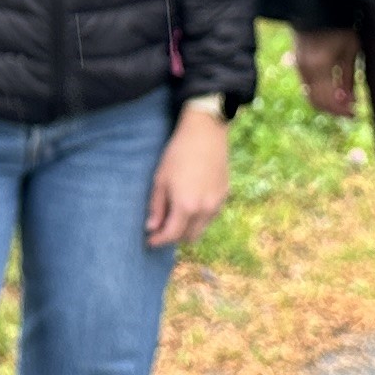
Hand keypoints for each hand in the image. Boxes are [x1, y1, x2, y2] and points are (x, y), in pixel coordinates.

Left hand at [147, 106, 230, 248]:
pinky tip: (192, 203)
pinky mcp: (225, 195)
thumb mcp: (161, 179)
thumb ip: (156, 206)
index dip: (159, 240)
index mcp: (186, 206)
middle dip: (174, 237)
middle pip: (189, 237)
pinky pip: (211, 216)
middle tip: (162, 228)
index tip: (150, 241)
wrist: (206, 133)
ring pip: (202, 228)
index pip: (172, 235)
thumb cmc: (178, 153)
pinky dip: (200, 217)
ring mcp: (217, 203)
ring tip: (177, 215)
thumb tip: (152, 227)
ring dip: (189, 228)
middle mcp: (204, 209)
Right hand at [292, 28, 360, 117]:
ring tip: (344, 104)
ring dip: (326, 104)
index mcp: (320, 66)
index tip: (356, 113)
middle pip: (317, 102)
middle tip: (351, 112)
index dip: (342, 110)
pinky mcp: (297, 64)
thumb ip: (349, 78)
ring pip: (310, 96)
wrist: (316, 8)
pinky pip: (307, 87)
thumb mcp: (350, 50)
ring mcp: (299, 67)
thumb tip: (350, 101)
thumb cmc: (338, 27)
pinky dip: (319, 95)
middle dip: (334, 111)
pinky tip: (333, 93)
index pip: (329, 99)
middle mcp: (306, 70)